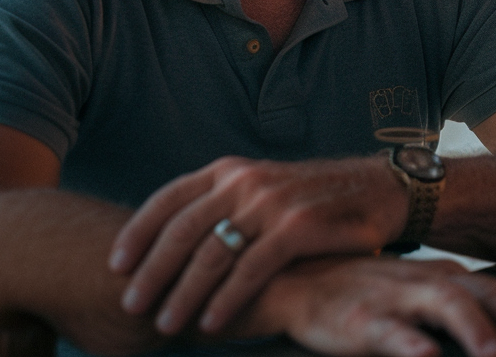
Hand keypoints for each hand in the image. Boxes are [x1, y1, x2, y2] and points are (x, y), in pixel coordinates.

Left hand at [108, 155, 407, 334]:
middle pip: (181, 230)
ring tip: (165, 324)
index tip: (115, 265)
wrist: (379, 189)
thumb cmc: (315, 197)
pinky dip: (225, 301)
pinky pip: (249, 271)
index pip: (167, 199)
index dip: (137, 233)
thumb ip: (224, 205)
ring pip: (210, 254)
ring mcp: (270, 203)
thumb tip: (174, 242)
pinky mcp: (296, 228)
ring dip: (182, 294)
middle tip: (129, 304)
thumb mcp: (262, 188)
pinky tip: (210, 323)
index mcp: (229, 170)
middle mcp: (244, 181)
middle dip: (151, 272)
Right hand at [242, 257, 495, 356]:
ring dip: (473, 331)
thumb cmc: (354, 288)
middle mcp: (419, 281)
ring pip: (442, 305)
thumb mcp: (406, 291)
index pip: (489, 290)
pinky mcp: (357, 318)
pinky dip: (410, 343)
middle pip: (476, 294)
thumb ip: (445, 305)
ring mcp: (390, 297)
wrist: (289, 280)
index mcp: (434, 276)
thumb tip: (491, 335)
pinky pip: (388, 330)